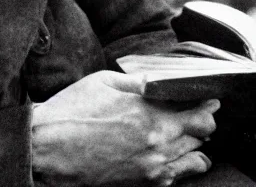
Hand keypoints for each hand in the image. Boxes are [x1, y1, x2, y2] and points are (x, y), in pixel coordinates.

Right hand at [31, 69, 217, 185]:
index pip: (197, 110)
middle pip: (202, 133)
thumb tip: (160, 80)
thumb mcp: (103, 82)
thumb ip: (137, 82)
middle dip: (204, 122)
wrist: (47, 149)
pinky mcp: (145, 184)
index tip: (209, 99)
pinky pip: (179, 177)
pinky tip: (176, 157)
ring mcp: (153, 167)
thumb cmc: (71, 113)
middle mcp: (157, 142)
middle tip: (203, 114)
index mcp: (148, 112)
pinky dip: (184, 166)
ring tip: (191, 136)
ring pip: (196, 158)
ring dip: (197, 144)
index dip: (207, 103)